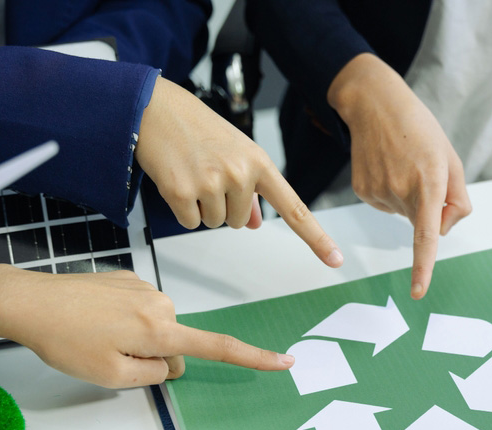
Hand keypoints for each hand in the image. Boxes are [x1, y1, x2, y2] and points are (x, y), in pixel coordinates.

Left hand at [0, 265, 294, 387]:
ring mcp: (142, 287)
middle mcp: (159, 303)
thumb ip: (151, 375)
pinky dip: (122, 321)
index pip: (217, 348)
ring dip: (135, 339)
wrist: (30, 301)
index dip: (252, 358)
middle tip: (108, 358)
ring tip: (94, 337)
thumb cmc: (67, 342)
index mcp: (160, 330)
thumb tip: (168, 364)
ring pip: (156, 327)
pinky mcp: (125, 278)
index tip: (282, 361)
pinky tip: (92, 320)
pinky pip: (138, 310)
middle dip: (154, 357)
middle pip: (176, 343)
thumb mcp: (110, 376)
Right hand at [137, 77, 342, 267]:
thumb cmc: (197, 128)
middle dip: (224, 205)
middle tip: (207, 173)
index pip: (294, 208)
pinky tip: (177, 180)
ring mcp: (212, 183)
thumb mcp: (234, 152)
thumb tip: (256, 223)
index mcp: (259, 163)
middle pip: (241, 222)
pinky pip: (190, 222)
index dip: (316, 237)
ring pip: (215, 223)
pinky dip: (182, 208)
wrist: (156, 107)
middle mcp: (241, 174)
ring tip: (192, 172)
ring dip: (202, 206)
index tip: (335, 260)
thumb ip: (250, 189)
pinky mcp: (183, 193)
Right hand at [328, 53, 470, 298]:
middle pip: (423, 221)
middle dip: (428, 205)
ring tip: (402, 163)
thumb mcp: (451, 157)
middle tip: (422, 169)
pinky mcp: (363, 191)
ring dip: (408, 196)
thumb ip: (458, 199)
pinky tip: (387, 167)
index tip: (418, 292)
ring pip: (403, 213)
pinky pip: (386, 205)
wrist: (374, 105)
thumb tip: (443, 229)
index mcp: (429, 181)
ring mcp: (378, 192)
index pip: (427, 235)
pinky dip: (391, 192)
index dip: (423, 267)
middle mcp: (401, 191)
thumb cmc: (419, 129)